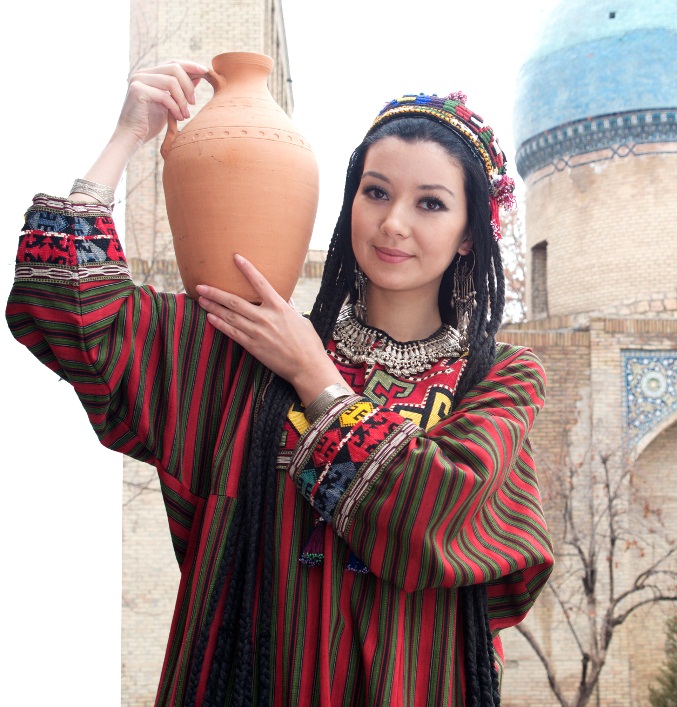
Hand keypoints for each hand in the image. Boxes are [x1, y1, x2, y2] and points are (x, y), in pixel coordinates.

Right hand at [116, 60, 209, 147]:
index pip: (174, 63)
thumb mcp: (169, 104)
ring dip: (183, 100)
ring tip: (185, 115)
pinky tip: (178, 118)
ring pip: (171, 81)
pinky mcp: (137, 90)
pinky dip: (175, 107)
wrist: (132, 137)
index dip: (191, 66)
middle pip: (175, 68)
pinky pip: (164, 95)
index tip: (205, 72)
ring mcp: (138, 80)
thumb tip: (197, 77)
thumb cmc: (150, 123)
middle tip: (193, 103)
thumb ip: (179, 90)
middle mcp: (143, 73)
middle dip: (188, 86)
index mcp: (150, 74)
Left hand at [196, 256, 348, 405]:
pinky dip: (220, 324)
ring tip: (201, 300)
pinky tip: (211, 317)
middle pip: (235, 301)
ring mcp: (258, 333)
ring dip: (213, 307)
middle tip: (201, 286)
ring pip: (230, 316)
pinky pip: (232, 333)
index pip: (260, 283)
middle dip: (216, 293)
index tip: (236, 258)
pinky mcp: (253, 346)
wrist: (307, 367)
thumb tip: (284, 298)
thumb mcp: (301, 320)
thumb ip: (288, 308)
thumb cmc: (308, 343)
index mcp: (280, 308)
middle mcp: (266, 318)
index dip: (247, 269)